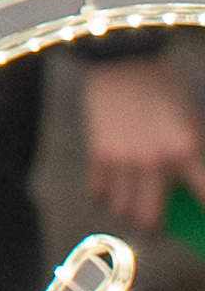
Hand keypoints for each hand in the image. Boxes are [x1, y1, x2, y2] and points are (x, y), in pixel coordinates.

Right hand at [83, 54, 204, 230]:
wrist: (123, 61)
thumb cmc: (163, 91)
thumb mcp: (189, 122)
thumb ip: (190, 156)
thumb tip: (184, 188)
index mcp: (185, 151)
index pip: (204, 198)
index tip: (201, 223)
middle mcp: (155, 161)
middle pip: (149, 219)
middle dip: (151, 229)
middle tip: (151, 225)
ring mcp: (124, 158)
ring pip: (121, 210)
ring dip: (125, 213)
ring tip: (128, 207)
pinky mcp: (99, 151)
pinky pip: (97, 191)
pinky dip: (102, 197)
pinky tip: (107, 191)